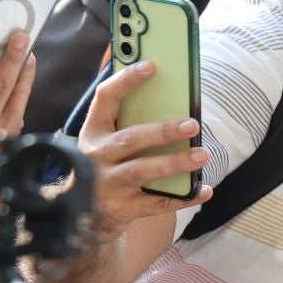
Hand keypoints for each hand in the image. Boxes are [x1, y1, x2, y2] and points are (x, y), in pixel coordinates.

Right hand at [76, 61, 211, 241]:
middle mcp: (96, 157)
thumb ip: (127, 122)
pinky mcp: (121, 209)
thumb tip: (172, 100)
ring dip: (175, 163)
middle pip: (131, 139)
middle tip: (193, 125)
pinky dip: (184, 197)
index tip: (151, 66)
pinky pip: (157, 203)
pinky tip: (204, 190)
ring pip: (143, 171)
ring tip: (203, 155)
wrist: (79, 216)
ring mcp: (107, 184)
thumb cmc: (102, 168)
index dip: (126, 80)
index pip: (105, 99)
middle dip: (163, 131)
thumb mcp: (104, 143)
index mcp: (93, 132)